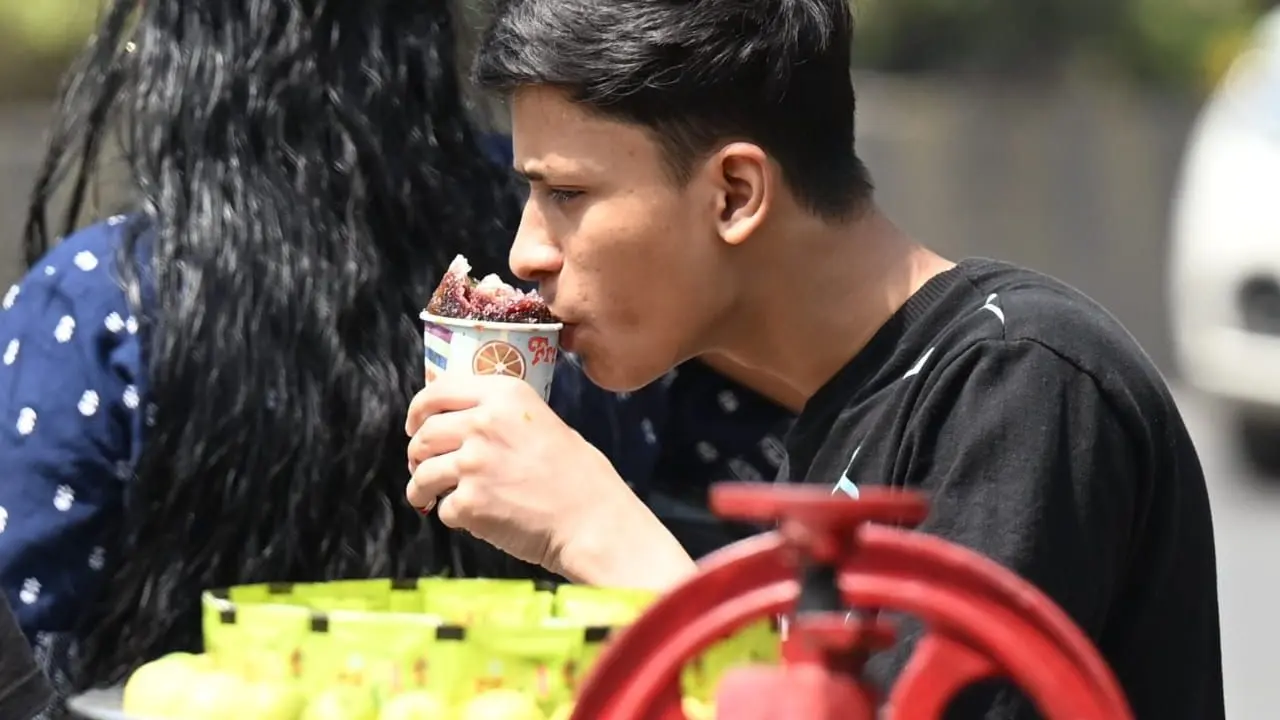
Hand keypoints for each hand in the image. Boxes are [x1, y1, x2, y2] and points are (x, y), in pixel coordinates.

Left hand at [405, 373, 694, 587]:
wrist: (592, 520)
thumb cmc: (577, 476)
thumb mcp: (542, 422)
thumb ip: (500, 416)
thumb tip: (457, 422)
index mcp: (504, 395)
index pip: (438, 390)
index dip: (419, 409)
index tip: (415, 424)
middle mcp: (484, 422)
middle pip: (425, 433)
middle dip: (416, 452)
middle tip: (421, 464)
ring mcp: (473, 463)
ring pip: (422, 472)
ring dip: (421, 486)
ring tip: (429, 497)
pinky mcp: (469, 502)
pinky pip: (442, 507)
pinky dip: (453, 515)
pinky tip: (473, 517)